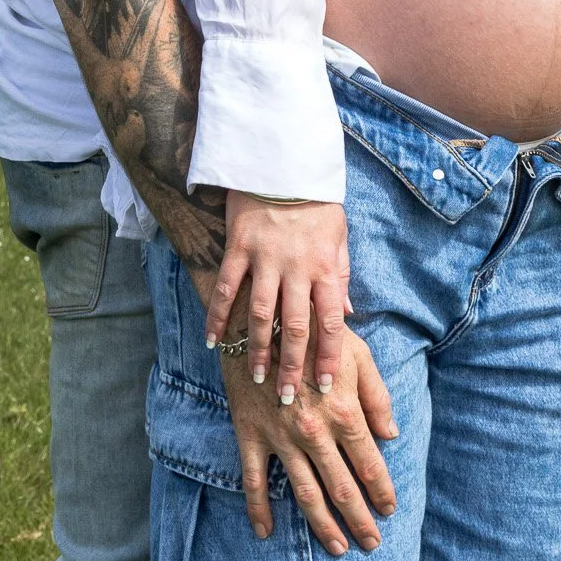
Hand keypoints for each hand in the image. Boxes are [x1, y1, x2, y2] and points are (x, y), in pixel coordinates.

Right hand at [205, 193, 352, 403]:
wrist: (284, 162)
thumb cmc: (316, 201)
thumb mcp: (338, 235)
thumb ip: (340, 275)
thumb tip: (348, 315)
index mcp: (325, 266)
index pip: (331, 321)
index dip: (329, 356)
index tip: (327, 385)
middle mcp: (296, 267)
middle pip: (294, 327)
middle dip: (292, 366)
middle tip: (288, 398)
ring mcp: (265, 258)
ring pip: (260, 314)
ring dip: (257, 349)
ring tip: (256, 377)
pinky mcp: (238, 247)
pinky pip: (227, 288)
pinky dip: (218, 316)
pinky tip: (212, 341)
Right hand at [220, 327, 397, 556]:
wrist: (257, 317)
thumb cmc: (314, 333)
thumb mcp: (356, 354)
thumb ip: (376, 396)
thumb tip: (391, 433)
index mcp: (343, 410)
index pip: (369, 462)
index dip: (382, 490)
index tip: (390, 509)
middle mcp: (313, 430)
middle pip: (340, 486)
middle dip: (359, 519)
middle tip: (372, 544)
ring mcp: (280, 435)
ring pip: (304, 492)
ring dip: (323, 525)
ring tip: (337, 547)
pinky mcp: (250, 433)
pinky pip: (253, 480)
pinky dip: (259, 509)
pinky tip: (266, 532)